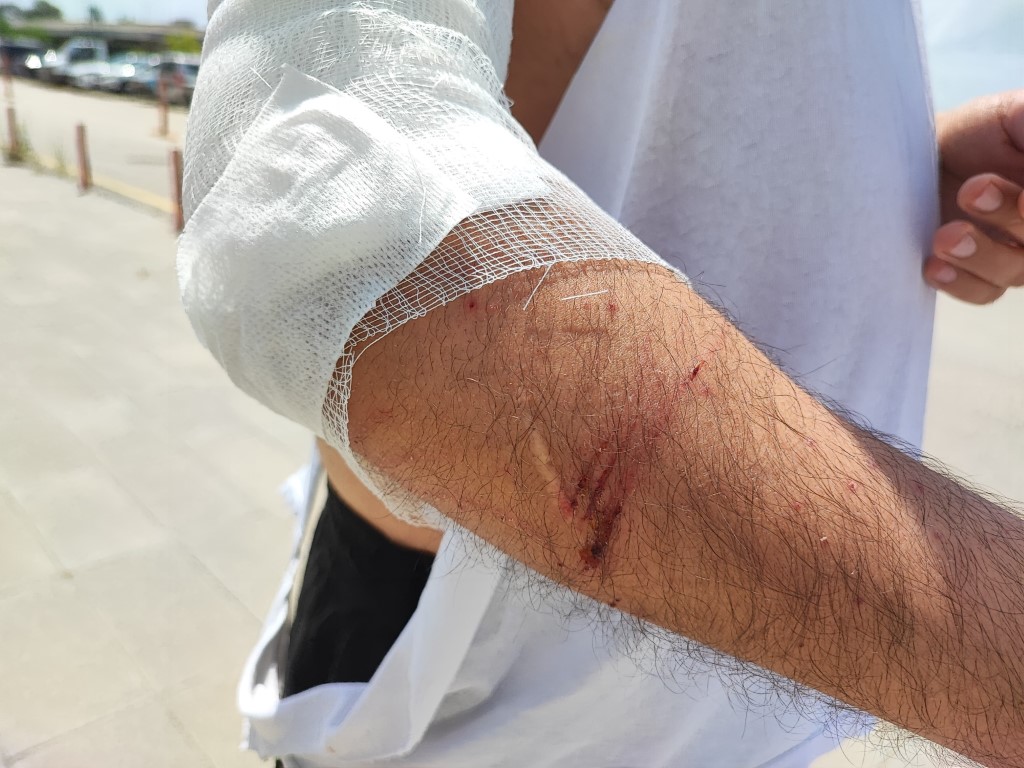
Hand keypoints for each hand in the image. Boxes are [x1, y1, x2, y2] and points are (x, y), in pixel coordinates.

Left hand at [924, 90, 1023, 302]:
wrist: (924, 152)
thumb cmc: (979, 130)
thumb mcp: (1017, 116)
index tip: (1022, 198)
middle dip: (1011, 219)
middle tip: (974, 189)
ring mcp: (1016, 252)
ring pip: (1017, 272)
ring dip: (981, 253)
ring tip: (945, 234)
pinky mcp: (977, 273)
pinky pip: (983, 292)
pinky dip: (961, 282)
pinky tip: (935, 265)